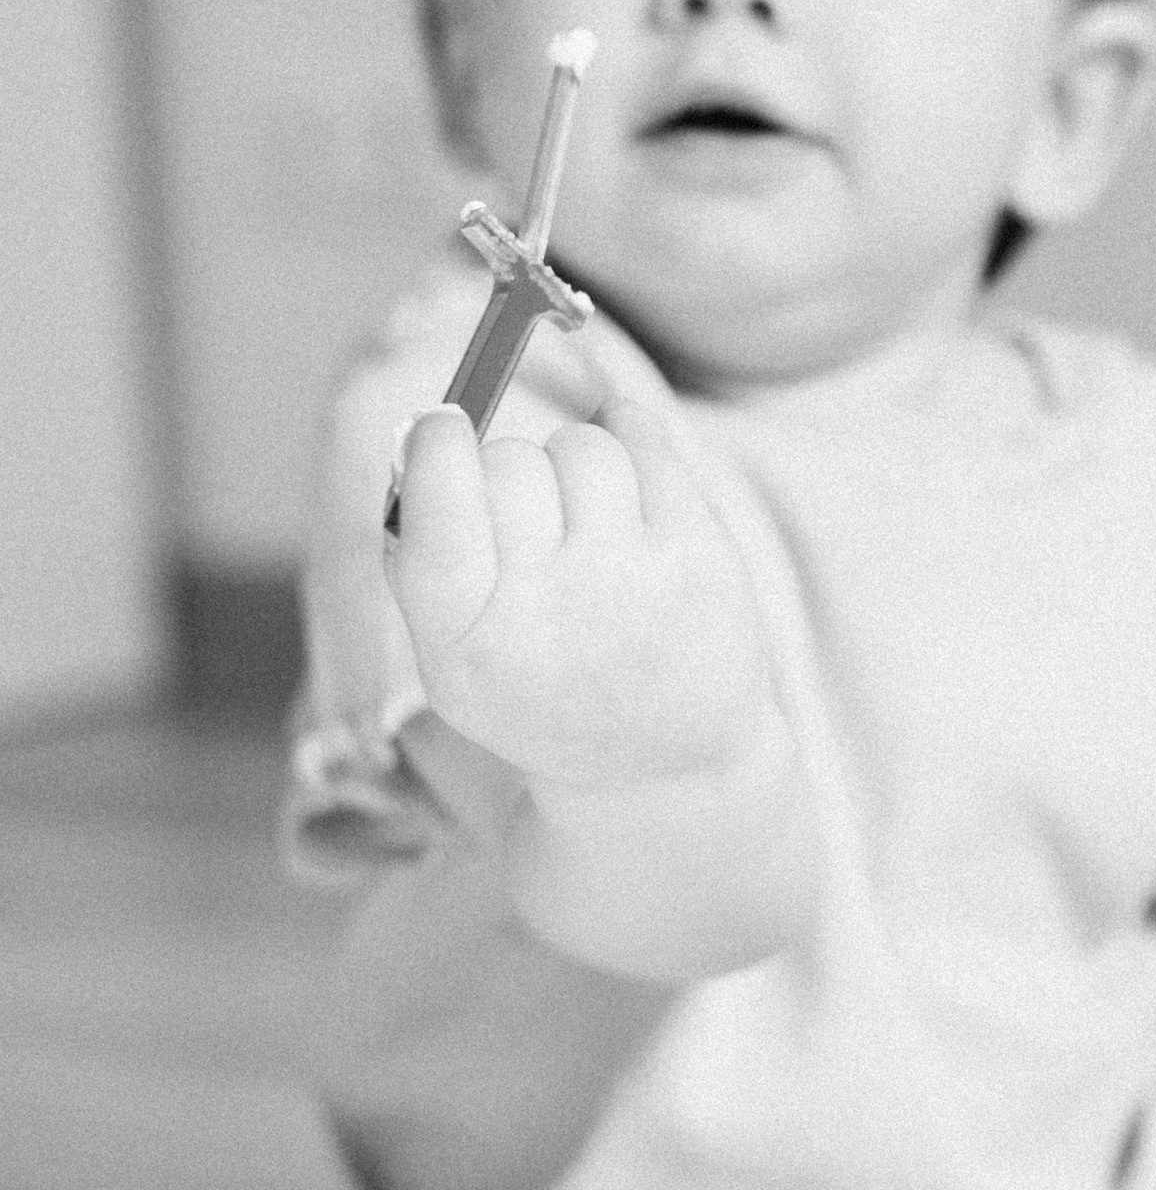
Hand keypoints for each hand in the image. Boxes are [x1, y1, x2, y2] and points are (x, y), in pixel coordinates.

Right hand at [385, 399, 776, 798]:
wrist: (662, 763)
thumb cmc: (542, 687)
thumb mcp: (457, 659)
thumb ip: (421, 556)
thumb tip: (422, 433)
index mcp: (465, 646)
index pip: (437, 503)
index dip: (437, 448)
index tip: (445, 426)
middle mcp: (550, 616)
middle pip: (509, 464)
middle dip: (514, 470)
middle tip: (535, 521)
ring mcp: (630, 585)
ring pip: (582, 446)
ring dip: (579, 464)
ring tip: (591, 526)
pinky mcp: (698, 558)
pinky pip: (647, 446)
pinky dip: (633, 445)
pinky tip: (633, 492)